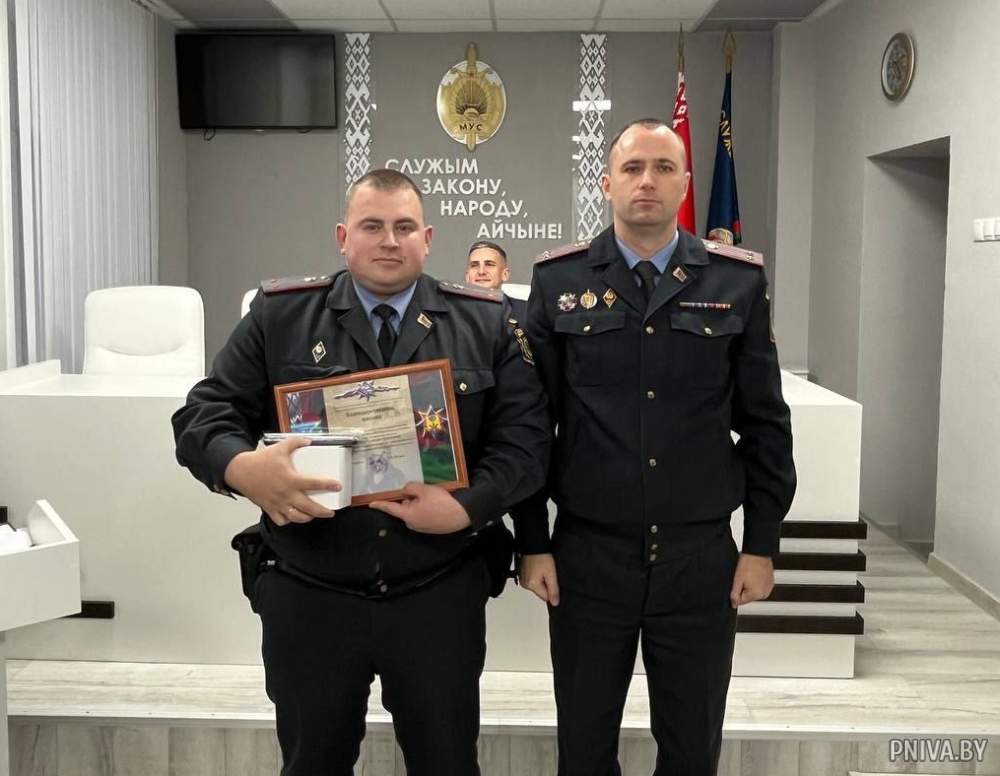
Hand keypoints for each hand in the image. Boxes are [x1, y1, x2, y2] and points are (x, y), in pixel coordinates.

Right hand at [224, 437, 341, 526]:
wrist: (240, 471)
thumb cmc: (260, 460)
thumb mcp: (280, 447)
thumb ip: (296, 442)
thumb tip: (309, 441)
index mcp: (291, 479)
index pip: (314, 484)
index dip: (328, 485)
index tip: (338, 486)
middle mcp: (286, 494)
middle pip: (309, 508)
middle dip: (322, 512)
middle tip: (330, 512)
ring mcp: (278, 503)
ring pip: (296, 517)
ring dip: (307, 518)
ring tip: (313, 515)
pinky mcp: (269, 508)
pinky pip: (281, 520)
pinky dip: (288, 520)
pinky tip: (293, 516)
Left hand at [369, 482, 470, 533]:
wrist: (461, 515)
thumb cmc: (441, 503)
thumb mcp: (424, 490)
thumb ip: (411, 488)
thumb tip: (406, 491)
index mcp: (408, 515)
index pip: (390, 508)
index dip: (380, 505)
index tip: (371, 504)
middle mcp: (412, 524)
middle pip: (405, 507)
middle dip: (410, 499)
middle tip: (422, 491)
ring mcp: (422, 527)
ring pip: (414, 511)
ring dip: (419, 503)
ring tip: (433, 497)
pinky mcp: (430, 528)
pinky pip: (423, 515)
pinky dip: (426, 509)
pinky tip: (437, 504)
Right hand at [518, 553, 559, 605]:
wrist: (533, 545)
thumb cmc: (542, 556)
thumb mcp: (551, 573)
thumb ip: (553, 590)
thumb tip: (555, 603)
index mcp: (532, 585)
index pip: (545, 597)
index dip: (551, 590)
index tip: (552, 580)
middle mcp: (525, 584)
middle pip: (540, 592)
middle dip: (546, 585)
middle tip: (547, 573)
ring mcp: (522, 579)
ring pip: (536, 586)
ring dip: (541, 580)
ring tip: (542, 569)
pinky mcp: (521, 575)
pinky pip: (532, 580)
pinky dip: (536, 576)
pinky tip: (538, 568)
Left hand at [730, 553, 774, 607]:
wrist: (758, 552)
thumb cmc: (748, 563)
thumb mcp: (737, 580)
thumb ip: (734, 594)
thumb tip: (734, 604)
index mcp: (756, 595)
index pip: (741, 601)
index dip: (736, 592)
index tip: (738, 582)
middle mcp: (764, 594)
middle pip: (748, 597)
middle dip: (743, 589)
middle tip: (743, 577)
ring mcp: (769, 588)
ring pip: (754, 592)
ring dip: (750, 586)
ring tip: (749, 574)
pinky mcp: (771, 583)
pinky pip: (760, 586)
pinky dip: (756, 582)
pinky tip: (754, 573)